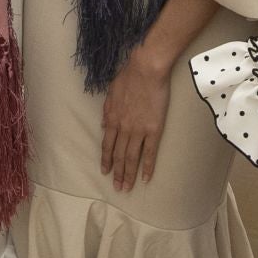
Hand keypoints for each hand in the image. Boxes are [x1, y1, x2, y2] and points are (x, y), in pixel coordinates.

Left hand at [100, 51, 169, 190]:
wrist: (146, 70)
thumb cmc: (129, 76)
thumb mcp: (111, 92)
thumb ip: (107, 110)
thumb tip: (103, 125)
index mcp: (112, 119)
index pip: (108, 145)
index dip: (106, 159)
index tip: (105, 171)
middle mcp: (123, 128)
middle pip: (119, 155)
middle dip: (117, 173)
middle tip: (117, 187)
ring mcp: (138, 130)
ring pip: (132, 157)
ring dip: (129, 174)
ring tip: (128, 187)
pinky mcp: (153, 129)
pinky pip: (149, 152)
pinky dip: (147, 166)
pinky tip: (146, 177)